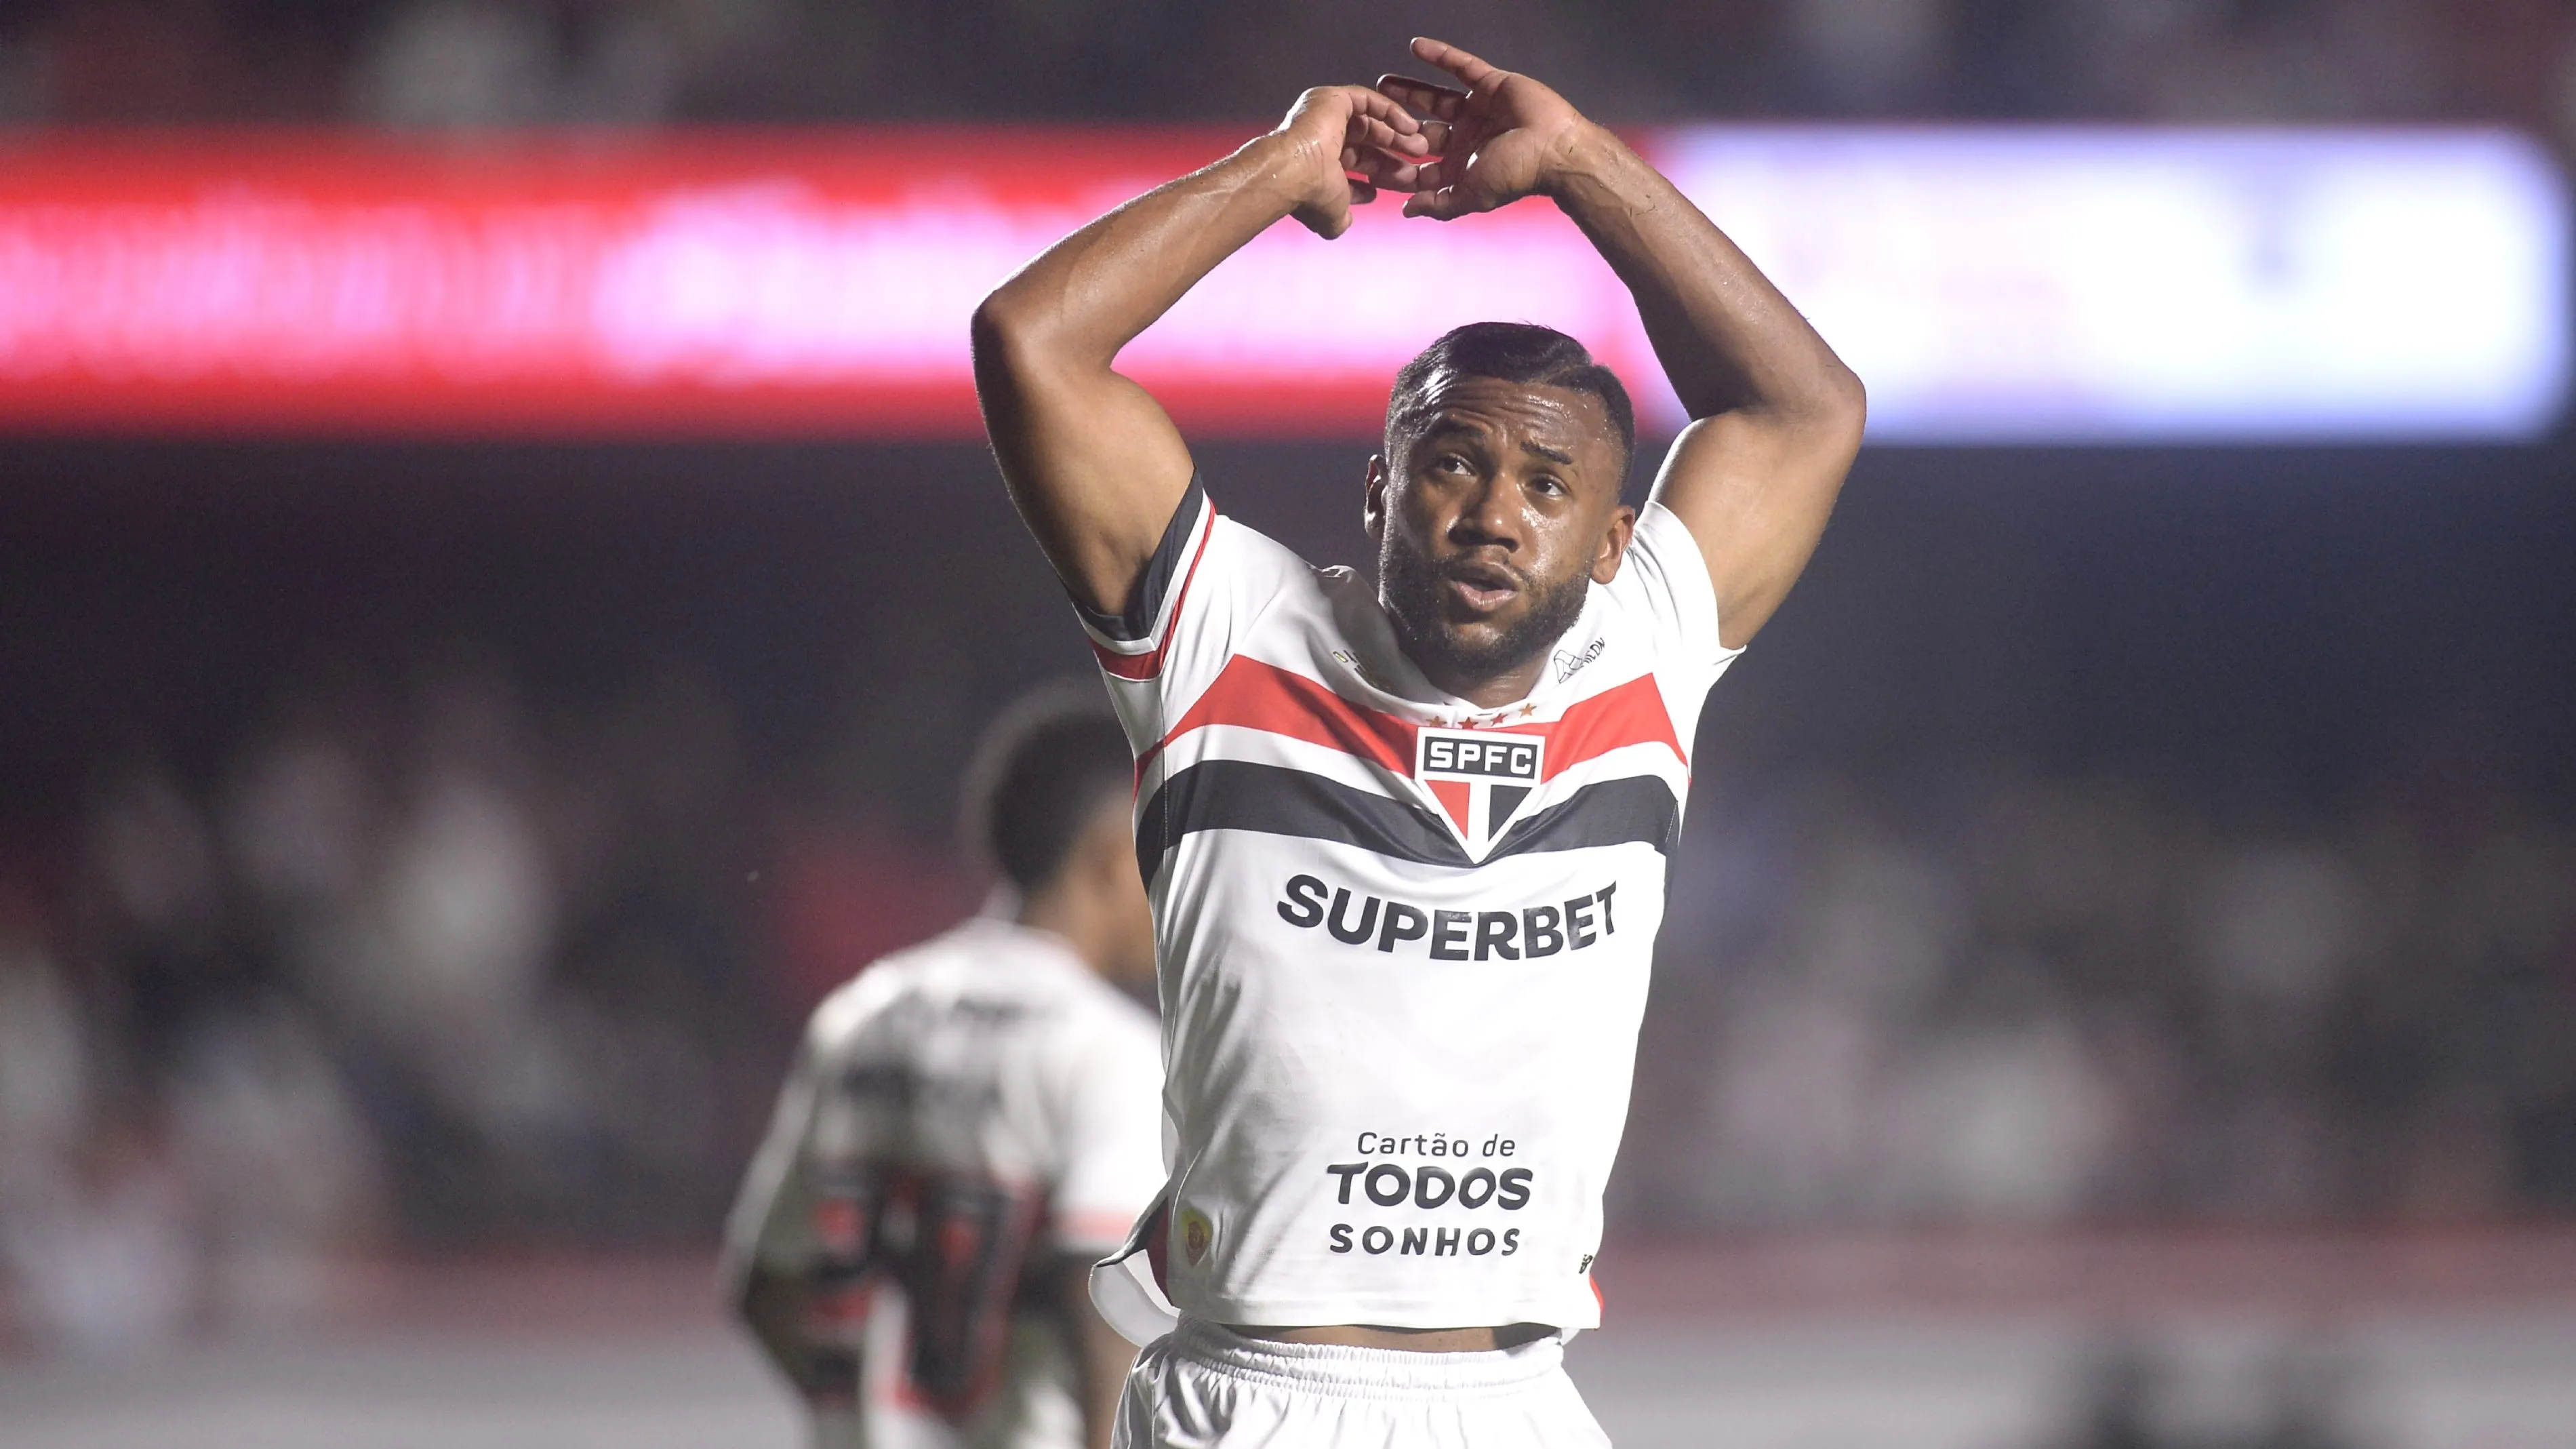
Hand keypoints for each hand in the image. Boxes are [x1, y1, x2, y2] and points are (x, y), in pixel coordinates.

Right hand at [1270, 85, 1429, 238]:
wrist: (1292, 173)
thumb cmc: (1310, 195)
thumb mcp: (1332, 214)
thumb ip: (1340, 219)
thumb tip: (1345, 224)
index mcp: (1319, 162)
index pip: (1354, 166)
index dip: (1378, 177)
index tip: (1400, 187)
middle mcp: (1321, 137)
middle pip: (1367, 144)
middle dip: (1393, 158)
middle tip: (1418, 167)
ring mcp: (1325, 116)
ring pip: (1370, 122)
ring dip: (1397, 136)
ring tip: (1420, 148)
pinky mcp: (1333, 99)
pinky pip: (1368, 100)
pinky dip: (1390, 111)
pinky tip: (1410, 127)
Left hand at [1374, 38, 1592, 220]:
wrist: (1556, 149)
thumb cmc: (1516, 174)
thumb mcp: (1471, 195)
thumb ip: (1439, 204)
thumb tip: (1405, 211)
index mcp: (1462, 166)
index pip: (1421, 167)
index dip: (1396, 165)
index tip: (1367, 160)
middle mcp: (1467, 139)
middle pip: (1422, 130)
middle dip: (1396, 126)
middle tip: (1368, 116)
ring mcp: (1478, 110)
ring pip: (1436, 98)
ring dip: (1409, 91)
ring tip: (1382, 83)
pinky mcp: (1490, 84)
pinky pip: (1461, 66)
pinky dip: (1440, 55)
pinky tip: (1415, 46)